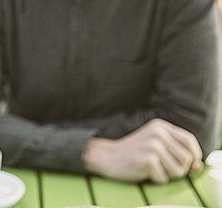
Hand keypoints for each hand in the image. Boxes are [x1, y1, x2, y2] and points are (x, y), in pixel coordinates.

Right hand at [84, 118, 202, 182]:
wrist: (107, 156)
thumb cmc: (133, 152)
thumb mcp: (155, 144)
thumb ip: (177, 151)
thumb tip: (198, 166)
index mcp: (160, 126)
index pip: (189, 140)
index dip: (194, 155)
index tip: (190, 164)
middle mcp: (158, 133)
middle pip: (187, 158)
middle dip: (179, 168)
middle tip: (163, 167)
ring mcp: (153, 146)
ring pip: (178, 171)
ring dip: (168, 175)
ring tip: (153, 168)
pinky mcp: (148, 160)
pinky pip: (164, 178)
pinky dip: (156, 179)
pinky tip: (144, 172)